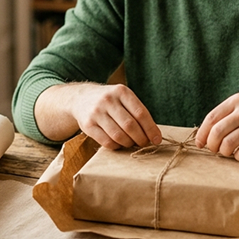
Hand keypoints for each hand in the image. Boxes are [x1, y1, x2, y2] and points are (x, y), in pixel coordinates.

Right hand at [38, 83, 161, 148]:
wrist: (81, 98)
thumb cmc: (110, 101)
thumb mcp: (123, 98)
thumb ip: (137, 112)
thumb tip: (154, 135)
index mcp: (121, 91)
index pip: (140, 113)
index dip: (151, 129)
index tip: (157, 139)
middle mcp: (108, 100)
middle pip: (130, 126)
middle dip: (141, 139)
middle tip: (144, 143)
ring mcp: (96, 112)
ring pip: (118, 136)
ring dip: (129, 143)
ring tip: (131, 143)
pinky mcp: (87, 125)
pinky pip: (107, 142)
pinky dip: (117, 146)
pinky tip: (119, 143)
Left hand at [195, 92, 238, 160]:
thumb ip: (229, 113)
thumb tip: (207, 132)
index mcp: (238, 100)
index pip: (211, 118)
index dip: (202, 134)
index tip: (200, 144)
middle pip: (217, 133)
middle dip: (211, 145)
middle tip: (215, 150)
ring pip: (227, 144)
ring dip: (224, 152)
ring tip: (229, 152)